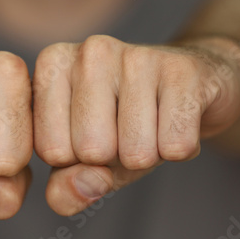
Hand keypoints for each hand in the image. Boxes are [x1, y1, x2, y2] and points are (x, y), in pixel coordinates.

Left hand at [33, 35, 239, 215]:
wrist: (188, 87)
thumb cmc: (124, 123)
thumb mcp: (83, 160)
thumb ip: (64, 188)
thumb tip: (85, 186)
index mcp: (53, 65)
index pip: (51, 150)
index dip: (78, 160)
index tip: (93, 132)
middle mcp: (89, 51)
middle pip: (90, 150)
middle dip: (113, 158)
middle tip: (126, 129)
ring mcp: (137, 54)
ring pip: (135, 152)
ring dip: (148, 154)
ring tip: (152, 123)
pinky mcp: (183, 69)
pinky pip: (176, 145)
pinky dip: (181, 148)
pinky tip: (177, 118)